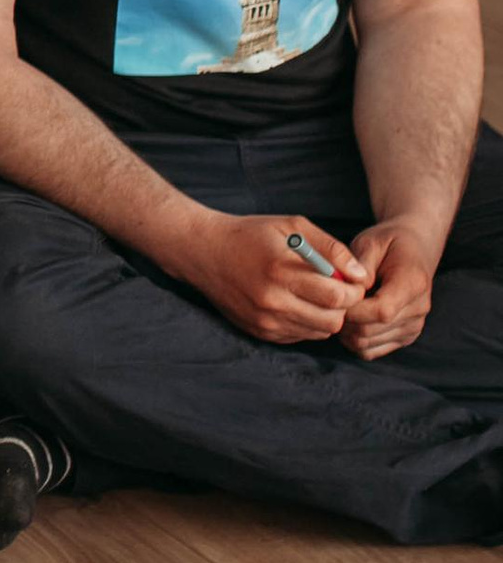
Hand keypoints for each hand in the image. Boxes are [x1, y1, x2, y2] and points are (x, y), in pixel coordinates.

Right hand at [168, 206, 365, 343]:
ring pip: (318, 332)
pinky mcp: (259, 331)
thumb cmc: (251, 234)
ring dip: (325, 316)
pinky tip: (296, 302)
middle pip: (332, 321)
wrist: (203, 251)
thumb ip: (331, 248)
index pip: (337, 296)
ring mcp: (265, 320)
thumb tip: (360, 274)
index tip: (351, 280)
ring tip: (316, 295)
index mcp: (281, 271)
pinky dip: (306, 323)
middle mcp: (272, 301)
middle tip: (337, 290)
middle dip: (343, 307)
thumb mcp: (292, 226)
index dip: (353, 290)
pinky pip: (299, 336)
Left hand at [342, 218, 441, 358]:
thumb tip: (349, 288)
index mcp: (413, 284)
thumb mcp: (371, 242)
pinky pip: (370, 351)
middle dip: (343, 319)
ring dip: (345, 330)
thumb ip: (360, 265)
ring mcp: (413, 327)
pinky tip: (351, 319)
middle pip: (370, 331)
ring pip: (366, 344)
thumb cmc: (388, 242)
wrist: (414, 248)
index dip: (352, 309)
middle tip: (331, 301)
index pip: (381, 311)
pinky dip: (354, 339)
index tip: (334, 295)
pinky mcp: (405, 337)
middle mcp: (418, 310)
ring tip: (342, 307)